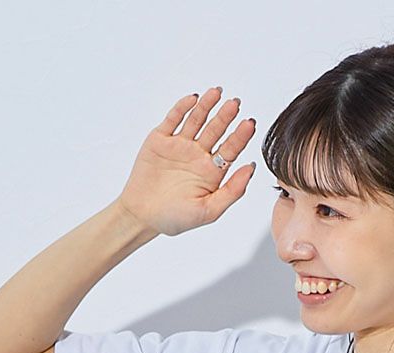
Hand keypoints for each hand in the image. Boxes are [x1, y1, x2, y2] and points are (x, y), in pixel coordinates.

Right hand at [117, 86, 257, 237]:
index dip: (241, 136)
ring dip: (207, 106)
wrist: (141, 216)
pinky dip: (183, 108)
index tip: (250, 123)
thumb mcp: (209, 211)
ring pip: (196, 120)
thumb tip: (251, 168)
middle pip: (216, 131)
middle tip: (235, 104)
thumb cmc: (175, 218)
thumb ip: (232, 191)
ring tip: (217, 93)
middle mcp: (198, 155)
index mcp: (212, 172)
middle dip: (226, 117)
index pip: (231, 149)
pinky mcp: (160, 139)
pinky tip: (194, 99)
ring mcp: (180, 145)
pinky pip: (173, 119)